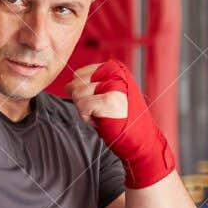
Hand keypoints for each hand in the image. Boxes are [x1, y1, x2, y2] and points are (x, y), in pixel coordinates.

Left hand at [69, 60, 174, 188]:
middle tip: (101, 110)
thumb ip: (88, 85)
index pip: (79, 73)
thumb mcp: (106, 93)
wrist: (139, 138)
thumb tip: (67, 85)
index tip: (99, 101)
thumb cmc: (120, 118)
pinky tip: (102, 119)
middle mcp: (116, 72)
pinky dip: (87, 117)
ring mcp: (114, 85)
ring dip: (85, 110)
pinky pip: (82, 105)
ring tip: (103, 114)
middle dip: (82, 101)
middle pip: (75, 83)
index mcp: (115, 68)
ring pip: (77, 94)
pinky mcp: (110, 99)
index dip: (82, 92)